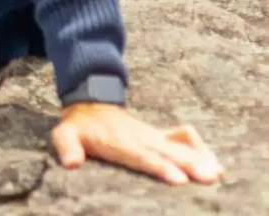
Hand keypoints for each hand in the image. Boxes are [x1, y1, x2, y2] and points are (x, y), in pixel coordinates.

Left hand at [52, 103, 221, 185]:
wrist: (90, 103)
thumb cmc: (79, 127)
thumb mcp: (65, 134)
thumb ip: (67, 147)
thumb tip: (70, 163)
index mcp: (118, 141)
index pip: (140, 155)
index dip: (159, 166)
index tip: (177, 178)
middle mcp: (139, 138)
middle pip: (166, 152)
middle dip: (188, 165)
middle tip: (208, 177)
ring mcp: (152, 136)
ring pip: (178, 147)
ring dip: (199, 158)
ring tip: (217, 172)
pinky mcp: (159, 135)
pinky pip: (182, 138)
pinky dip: (198, 146)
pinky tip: (214, 160)